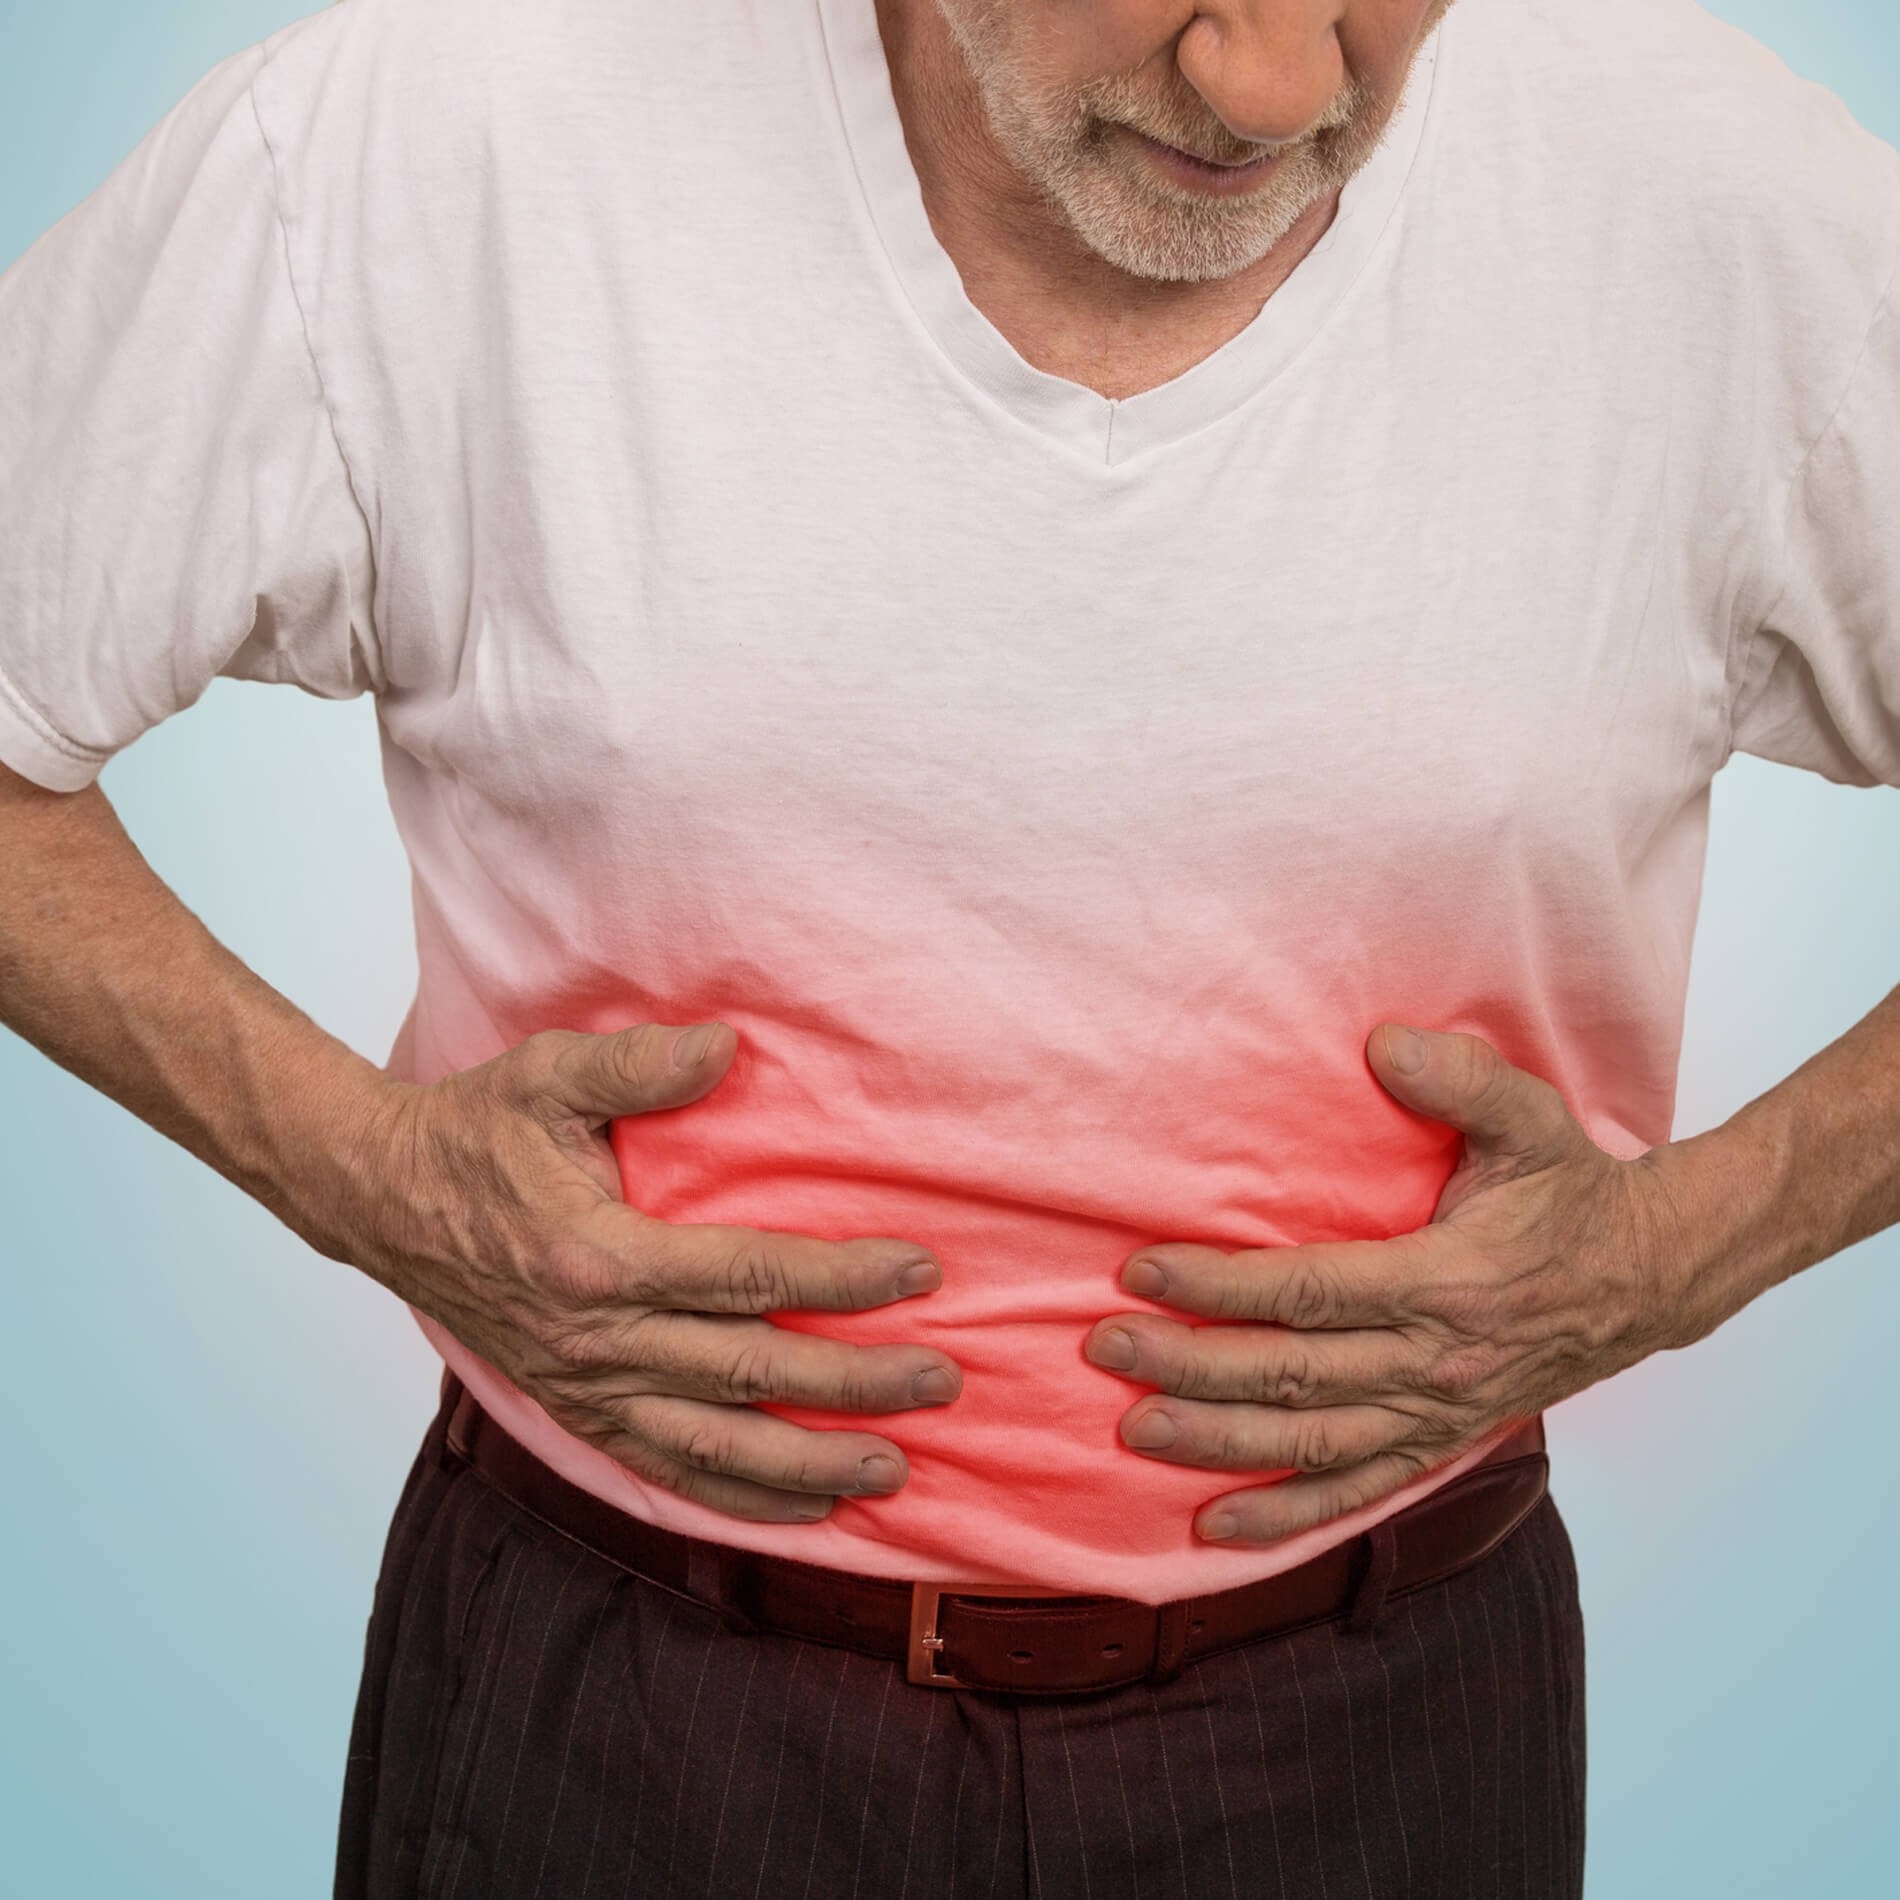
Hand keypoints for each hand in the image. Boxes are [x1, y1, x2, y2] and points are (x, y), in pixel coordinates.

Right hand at [334, 1021, 962, 1522]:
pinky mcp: (574, 1410)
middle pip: (748, 1372)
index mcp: (599, 1256)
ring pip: (712, 1449)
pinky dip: (736, 1500)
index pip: (747, 1275)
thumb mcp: (548, 1075)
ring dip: (807, 1465)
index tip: (919, 1272)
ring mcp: (584, 1387)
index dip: (840, 1278)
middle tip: (939, 1383)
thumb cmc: (474, 1133)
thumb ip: (638, 1064)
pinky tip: (802, 1508)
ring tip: (892, 1470)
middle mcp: (596, 1340)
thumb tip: (727, 1045)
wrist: (382, 1199)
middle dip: (853, 1384)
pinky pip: (662, 1473)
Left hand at [1084, 1022, 1702, 1544]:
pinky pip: (1359, 1493)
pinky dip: (1288, 1516)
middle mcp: (1437, 1360)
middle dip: (1191, 1363)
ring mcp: (1438, 1413)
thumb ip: (1461, 1079)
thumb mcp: (1532, 1120)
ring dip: (1219, 1442)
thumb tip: (1384, 1042)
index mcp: (1449, 1281)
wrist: (1648, 1276)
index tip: (1141, 1270)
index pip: (1311, 1290)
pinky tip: (1217, 1527)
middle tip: (1106, 1346)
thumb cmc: (1574, 1193)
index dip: (1221, 1284)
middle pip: (1293, 1373)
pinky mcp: (1442, 1442)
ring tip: (1136, 1429)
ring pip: (1312, 1444)